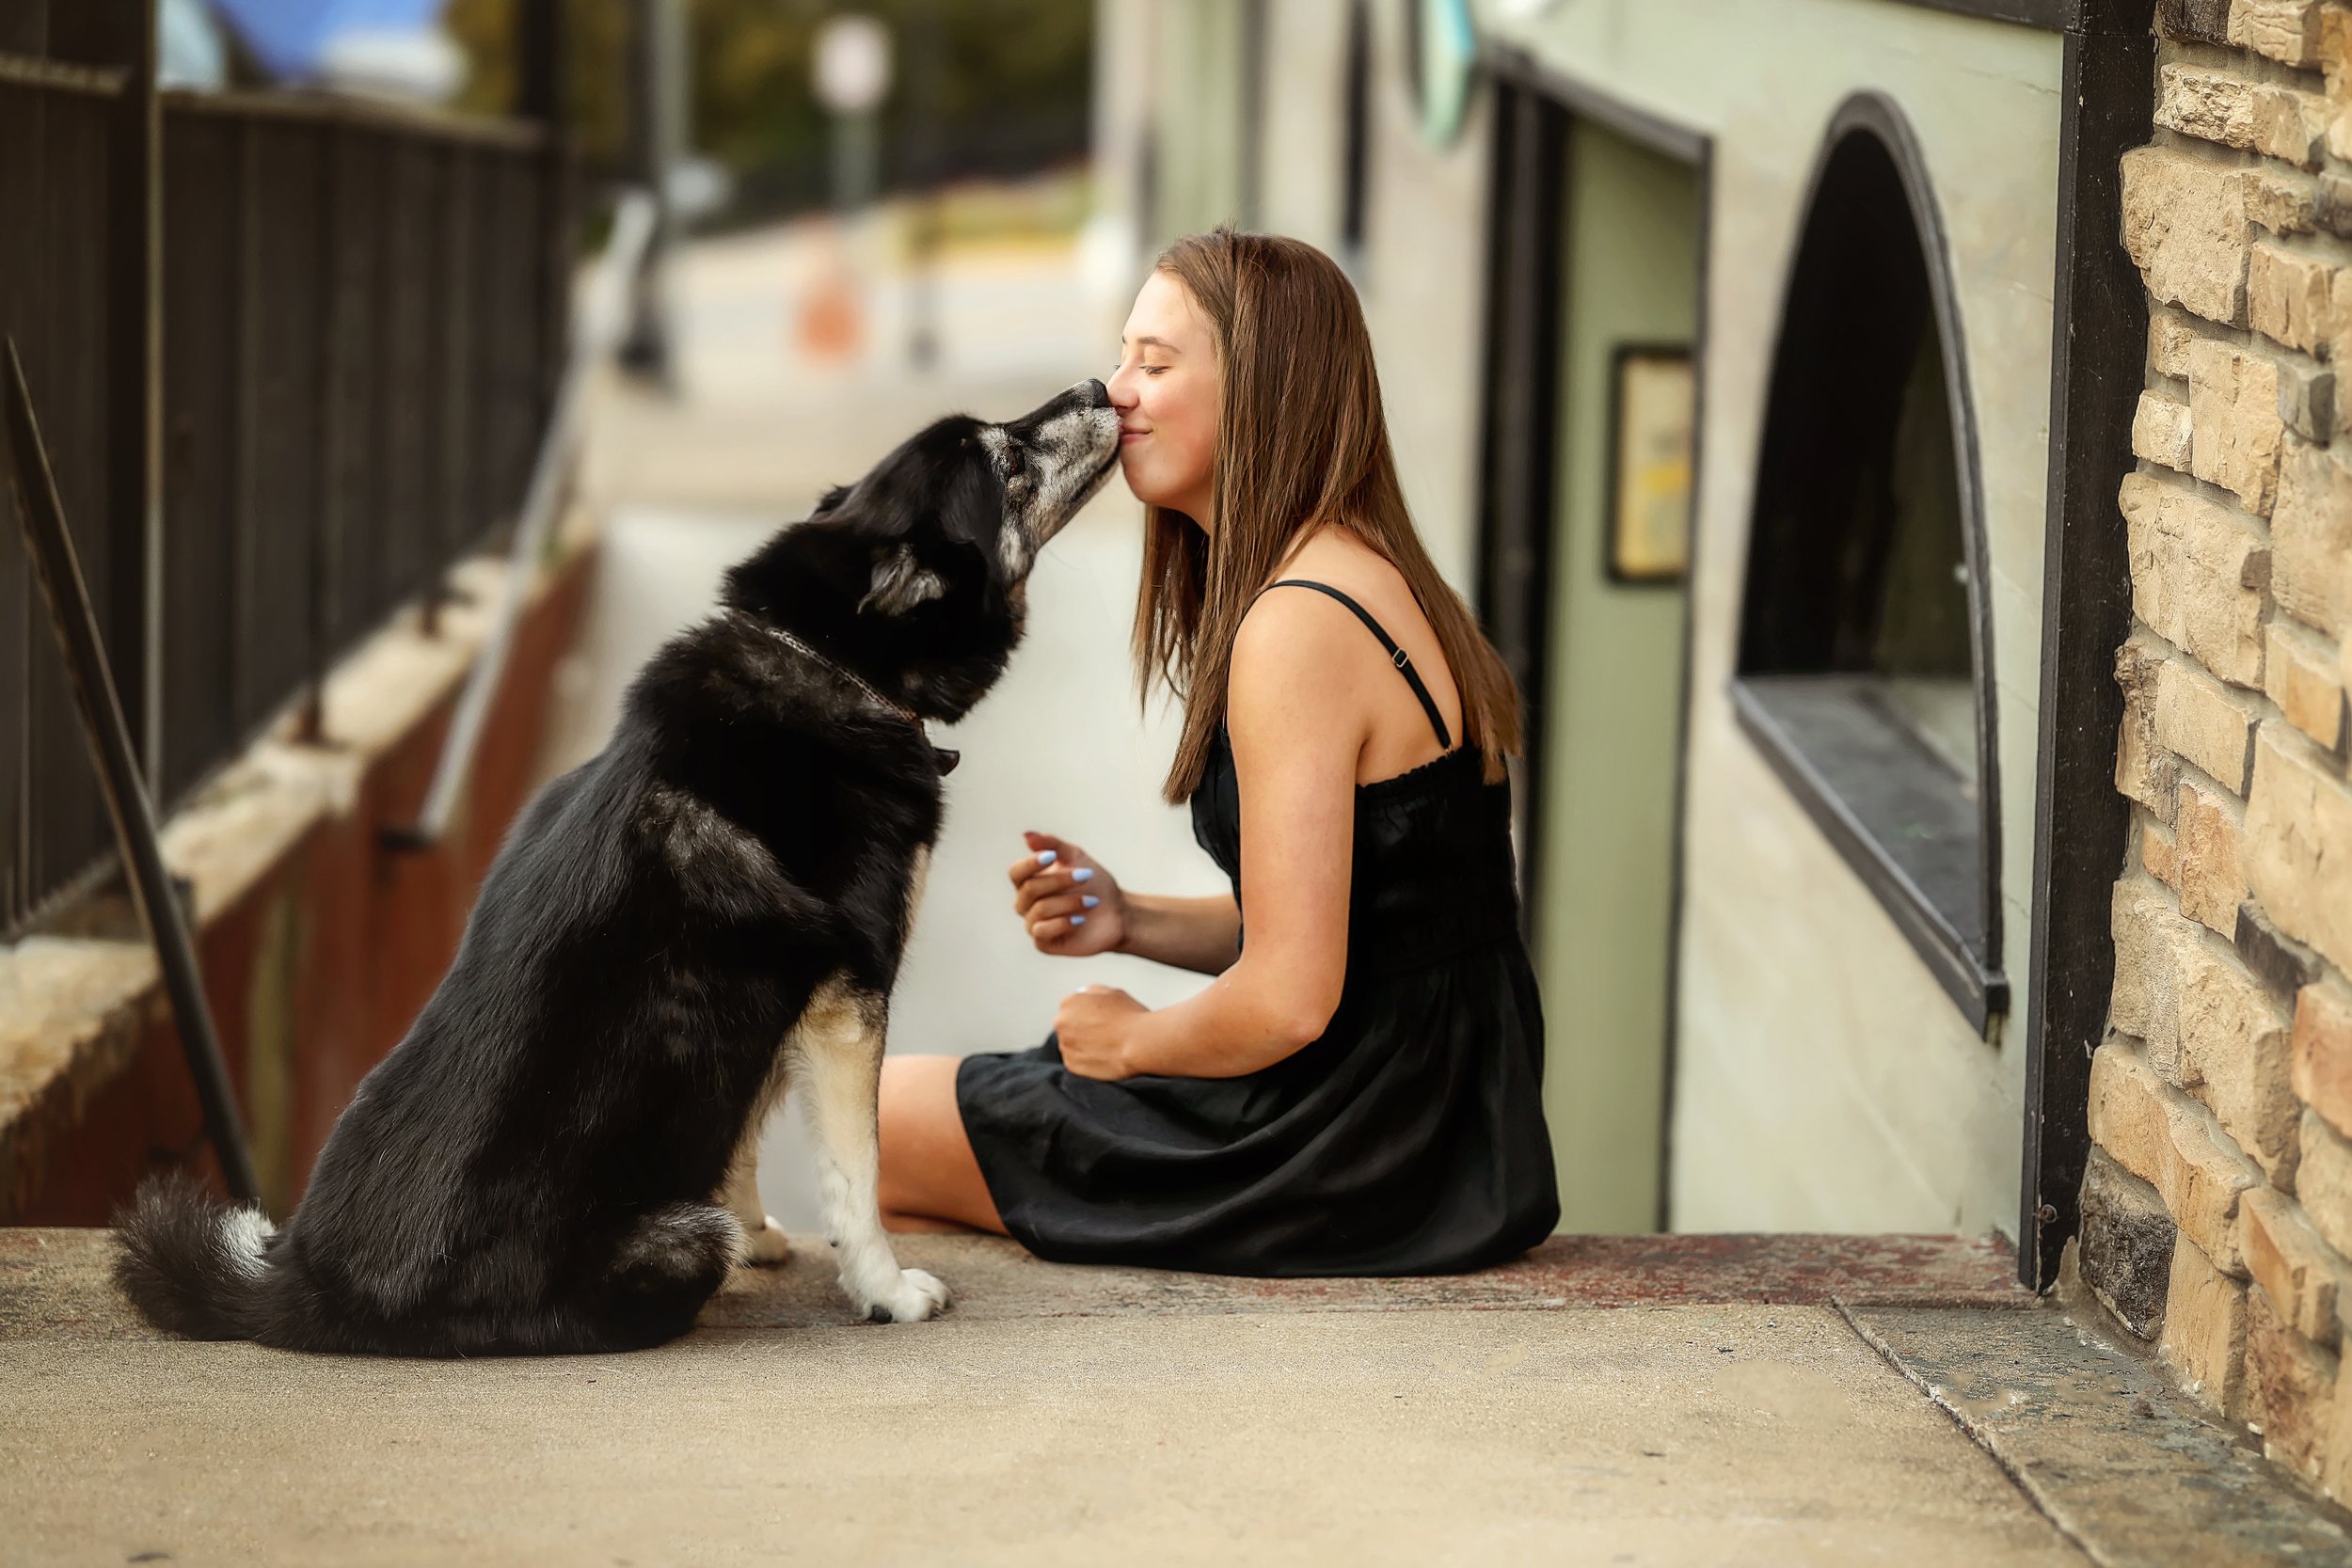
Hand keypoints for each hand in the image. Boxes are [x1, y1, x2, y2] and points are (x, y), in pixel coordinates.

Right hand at [1009, 831, 1125, 956]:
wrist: (1118, 912)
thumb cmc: (1095, 883)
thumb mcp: (1075, 857)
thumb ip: (1052, 845)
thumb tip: (1026, 835)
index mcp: (1029, 881)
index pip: (1016, 872)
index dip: (1030, 864)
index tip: (1052, 856)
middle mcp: (1026, 904)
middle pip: (1029, 889)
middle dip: (1059, 881)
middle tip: (1086, 876)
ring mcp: (1034, 924)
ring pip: (1038, 910)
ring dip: (1068, 902)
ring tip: (1092, 901)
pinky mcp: (1044, 944)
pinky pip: (1042, 932)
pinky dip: (1063, 923)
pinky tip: (1082, 918)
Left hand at [1054, 984, 1146, 1079]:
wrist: (1139, 1044)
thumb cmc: (1130, 1018)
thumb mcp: (1112, 992)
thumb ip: (1093, 993)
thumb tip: (1087, 997)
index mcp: (1070, 1002)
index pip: (1072, 1007)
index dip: (1088, 1013)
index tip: (1098, 1019)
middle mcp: (1062, 1022)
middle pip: (1069, 1025)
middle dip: (1082, 1028)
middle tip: (1104, 1032)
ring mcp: (1065, 1045)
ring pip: (1071, 1043)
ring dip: (1083, 1044)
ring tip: (1106, 1045)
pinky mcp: (1072, 1065)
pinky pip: (1076, 1061)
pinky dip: (1087, 1059)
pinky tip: (1103, 1055)